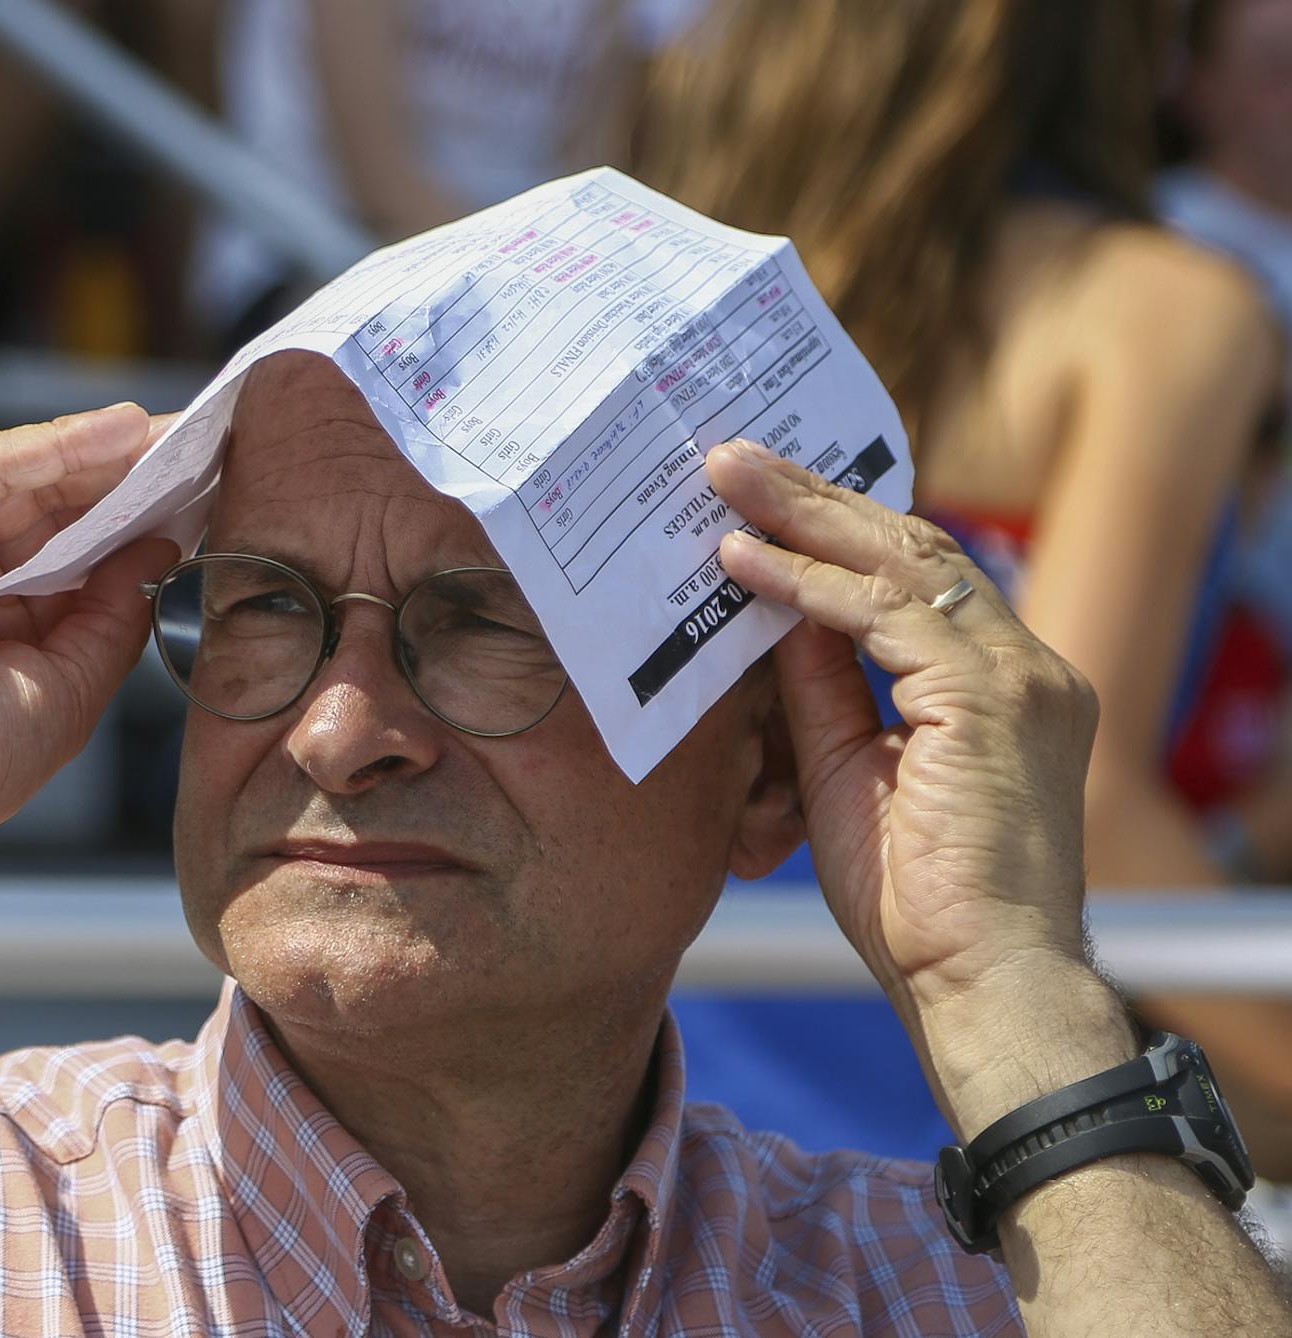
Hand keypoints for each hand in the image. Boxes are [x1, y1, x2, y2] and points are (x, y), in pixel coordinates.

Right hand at [0, 404, 177, 880]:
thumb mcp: (70, 686)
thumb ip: (112, 611)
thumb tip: (157, 547)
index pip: (70, 561)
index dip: (133, 532)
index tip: (200, 505)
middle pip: (50, 512)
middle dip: (125, 483)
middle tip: (201, 452)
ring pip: (21, 480)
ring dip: (101, 456)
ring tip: (174, 436)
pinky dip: (54, 447)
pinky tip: (120, 434)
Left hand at [707, 440, 1100, 1020]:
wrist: (980, 983)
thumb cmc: (915, 903)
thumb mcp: (844, 771)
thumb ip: (821, 688)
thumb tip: (773, 616)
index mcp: (1001, 684)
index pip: (915, 578)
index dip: (835, 531)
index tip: (758, 498)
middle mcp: (1026, 666)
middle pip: (911, 548)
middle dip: (813, 498)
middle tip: (729, 457)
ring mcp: (1020, 677)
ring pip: (901, 562)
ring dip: (803, 517)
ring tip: (726, 479)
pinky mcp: (993, 699)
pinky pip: (886, 616)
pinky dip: (810, 585)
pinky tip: (746, 562)